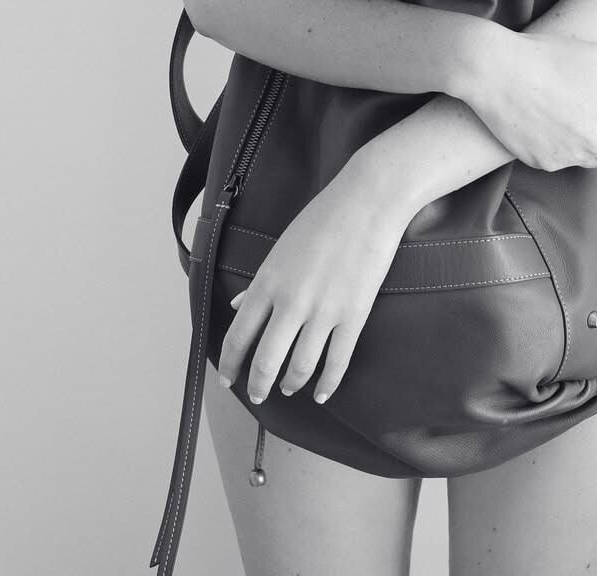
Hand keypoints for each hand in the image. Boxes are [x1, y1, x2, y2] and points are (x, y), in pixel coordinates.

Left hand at [217, 170, 408, 406]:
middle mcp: (291, 301)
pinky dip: (328, 383)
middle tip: (259, 394)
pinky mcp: (353, 315)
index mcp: (267, 281)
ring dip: (292, 384)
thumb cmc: (325, 217)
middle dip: (259, 385)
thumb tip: (240, 306)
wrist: (367, 202)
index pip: (238, 336)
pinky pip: (337, 361)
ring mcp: (323, 311)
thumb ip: (261, 282)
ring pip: (300, 367)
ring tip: (290, 389)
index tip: (228, 378)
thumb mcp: (281, 247)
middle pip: (266, 360)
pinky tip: (323, 392)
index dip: (230, 364)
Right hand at [460, 29, 596, 171]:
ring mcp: (568, 155)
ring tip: (567, 113)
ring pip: (593, 162)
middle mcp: (596, 141)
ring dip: (589, 145)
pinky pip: (563, 162)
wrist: (494, 70)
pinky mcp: (543, 163)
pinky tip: (545, 121)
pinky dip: (559, 148)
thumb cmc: (549, 55)